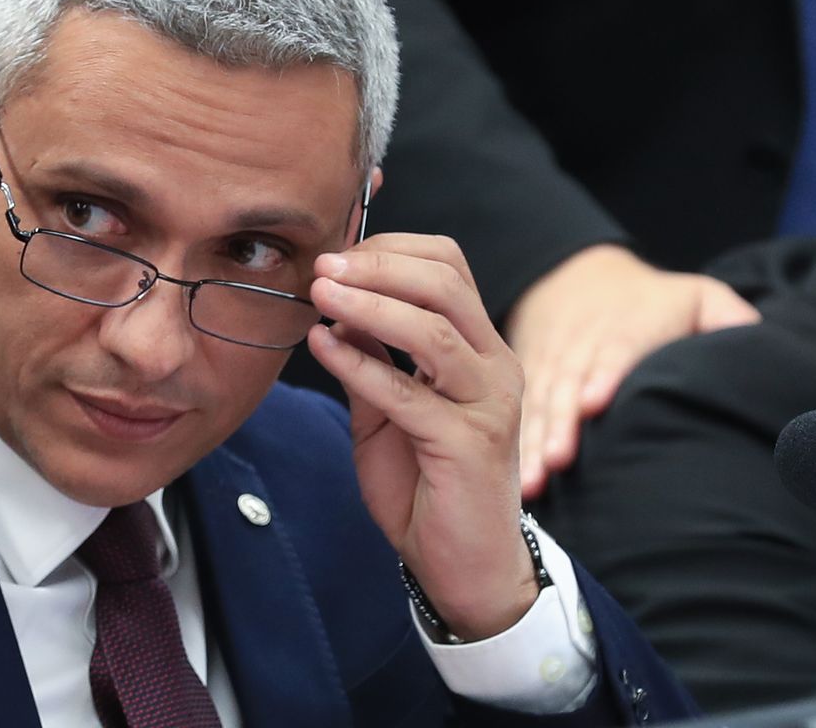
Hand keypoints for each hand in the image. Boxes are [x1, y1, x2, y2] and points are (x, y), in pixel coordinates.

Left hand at [308, 234, 535, 639]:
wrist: (463, 564)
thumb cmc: (426, 483)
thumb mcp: (386, 408)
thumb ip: (369, 356)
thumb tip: (334, 303)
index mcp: (481, 348)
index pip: (449, 268)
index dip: (391, 251)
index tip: (336, 254)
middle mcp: (496, 367)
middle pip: (445, 286)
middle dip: (379, 267)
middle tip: (324, 266)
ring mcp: (488, 405)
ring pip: (433, 332)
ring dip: (369, 305)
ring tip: (320, 294)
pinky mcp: (468, 445)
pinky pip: (408, 394)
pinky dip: (360, 364)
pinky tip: (322, 347)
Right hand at [509, 245, 758, 497]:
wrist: (573, 281)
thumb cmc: (651, 303)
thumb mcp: (695, 295)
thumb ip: (727, 319)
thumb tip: (756, 348)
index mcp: (627, 326)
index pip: (615, 348)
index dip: (605, 374)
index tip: (594, 403)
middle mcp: (583, 346)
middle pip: (569, 383)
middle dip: (562, 422)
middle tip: (559, 460)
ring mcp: (552, 367)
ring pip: (539, 404)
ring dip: (535, 443)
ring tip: (537, 482)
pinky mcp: (531, 385)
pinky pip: (520, 416)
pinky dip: (518, 446)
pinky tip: (520, 481)